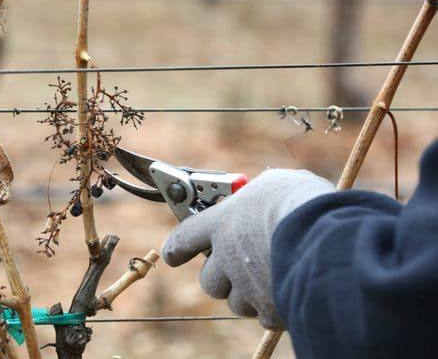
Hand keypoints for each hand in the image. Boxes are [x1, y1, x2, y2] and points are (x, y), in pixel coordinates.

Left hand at [162, 169, 334, 328]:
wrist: (328, 237)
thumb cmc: (304, 202)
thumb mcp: (277, 185)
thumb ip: (260, 197)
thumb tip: (263, 199)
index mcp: (222, 222)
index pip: (185, 237)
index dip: (177, 248)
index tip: (173, 256)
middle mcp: (227, 256)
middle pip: (209, 281)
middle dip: (223, 278)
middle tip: (242, 269)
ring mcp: (245, 285)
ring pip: (237, 302)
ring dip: (250, 294)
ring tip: (274, 276)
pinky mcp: (268, 309)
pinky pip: (265, 316)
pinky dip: (275, 308)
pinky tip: (291, 291)